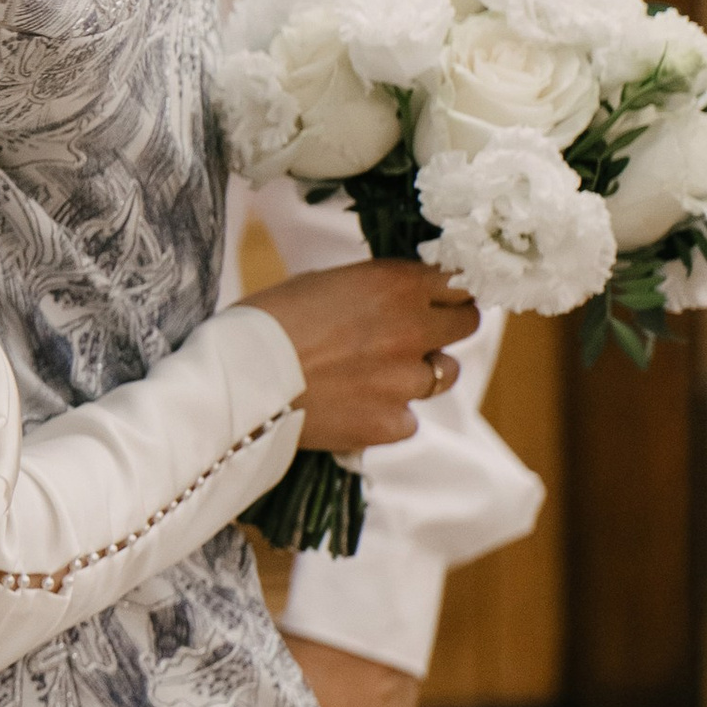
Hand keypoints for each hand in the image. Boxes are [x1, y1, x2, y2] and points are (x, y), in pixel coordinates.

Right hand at [252, 259, 477, 454]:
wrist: (239, 380)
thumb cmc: (267, 320)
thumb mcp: (325, 283)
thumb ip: (374, 290)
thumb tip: (399, 298)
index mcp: (397, 284)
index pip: (458, 282)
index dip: (446, 291)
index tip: (437, 298)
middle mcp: (413, 329)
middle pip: (467, 324)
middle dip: (446, 327)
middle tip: (417, 336)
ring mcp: (406, 381)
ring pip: (443, 375)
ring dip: (419, 373)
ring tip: (377, 376)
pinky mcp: (391, 425)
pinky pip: (410, 419)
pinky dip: (390, 415)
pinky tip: (356, 408)